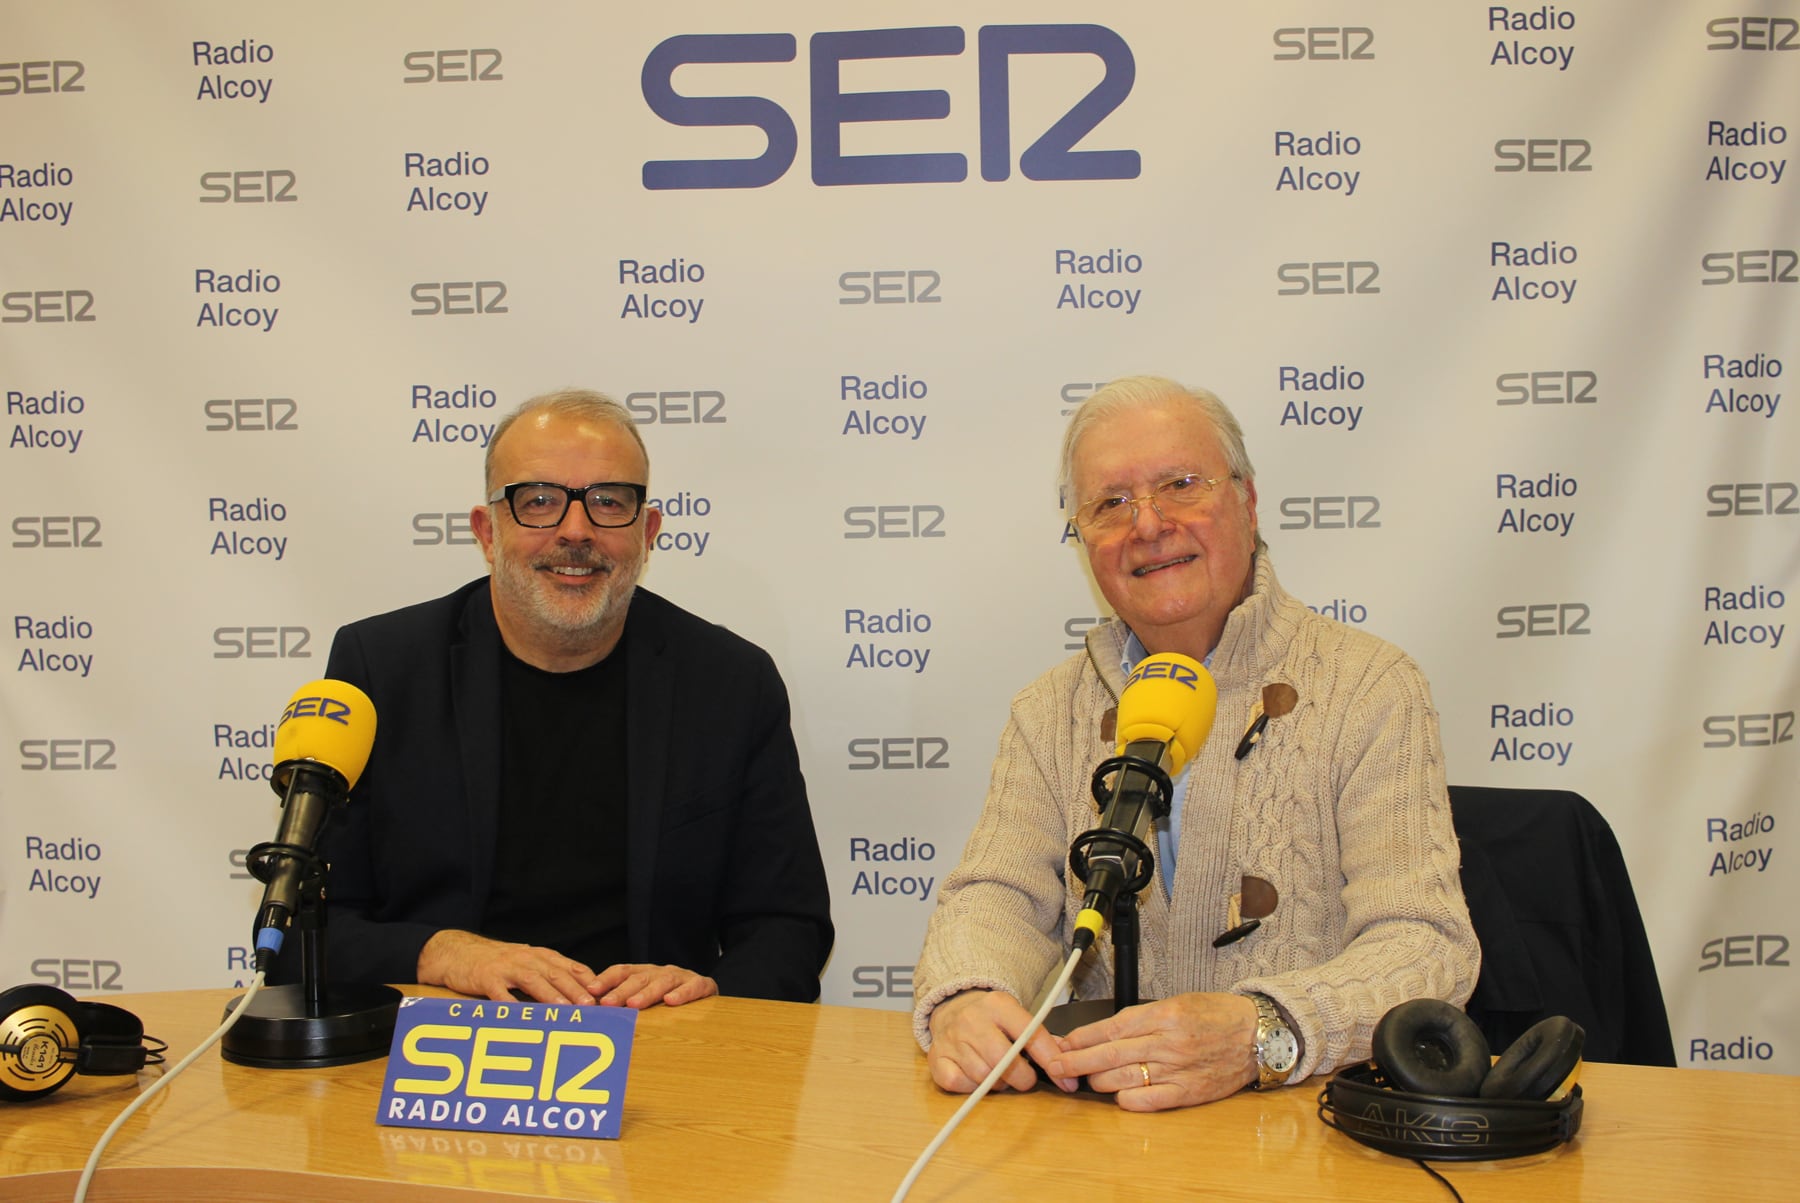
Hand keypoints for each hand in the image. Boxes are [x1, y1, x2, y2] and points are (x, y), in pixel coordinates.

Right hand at [417, 930, 603, 1003]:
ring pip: (532, 980)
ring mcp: (506, 967)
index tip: (604, 996)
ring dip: (550, 995)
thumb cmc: (498, 963)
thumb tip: (581, 993)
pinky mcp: (486, 978)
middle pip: (555, 973)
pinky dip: (510, 1005)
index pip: (570, 967)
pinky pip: (500, 994)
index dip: (588, 981)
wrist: (459, 952)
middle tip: (591, 1005)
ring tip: (565, 1009)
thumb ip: (550, 974)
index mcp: (540, 956)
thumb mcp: (527, 963)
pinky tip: (520, 1017)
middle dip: (575, 989)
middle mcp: (526, 959)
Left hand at [591, 963, 718, 1008]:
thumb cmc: (670, 1002)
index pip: (622, 971)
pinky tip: (671, 1002)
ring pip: (662, 982)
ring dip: (647, 993)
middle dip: (622, 990)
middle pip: (639, 978)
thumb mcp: (646, 1000)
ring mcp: (682, 977)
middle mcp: (661, 972)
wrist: (708, 994)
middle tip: (608, 1003)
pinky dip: (682, 994)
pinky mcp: (703, 985)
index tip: (590, 990)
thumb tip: (593, 1013)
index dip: (606, 979)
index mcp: (645, 973)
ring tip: (634, 1004)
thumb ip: (624, 1004)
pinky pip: (693, 987)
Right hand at [925, 989, 1074, 1094]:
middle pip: (1003, 1060)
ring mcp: (952, 1039)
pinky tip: (977, 1078)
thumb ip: (1040, 1037)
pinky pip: (959, 1083)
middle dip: (1022, 1077)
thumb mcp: (1016, 1016)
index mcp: (998, 1005)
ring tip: (1000, 1074)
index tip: (1066, 1081)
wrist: (952, 1007)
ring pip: (983, 1075)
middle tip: (1025, 1079)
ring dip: (998, 1083)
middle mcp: (973, 1019)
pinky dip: (972, 1088)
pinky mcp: (937, 1058)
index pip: (1029, 1034)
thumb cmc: (991, 1018)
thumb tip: (1066, 1059)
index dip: (1050, 1060)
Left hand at [1045, 992, 1258, 1110]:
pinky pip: (1146, 1100)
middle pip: (1108, 1055)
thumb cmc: (1216, 1015)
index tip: (1060, 1043)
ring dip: (1099, 1081)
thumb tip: (1105, 1032)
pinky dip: (1126, 1099)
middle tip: (1055, 1066)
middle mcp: (1166, 1042)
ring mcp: (1176, 1069)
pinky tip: (1118, 1095)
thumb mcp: (1177, 1002)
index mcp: (1162, 1014)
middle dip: (1076, 1062)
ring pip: (1122, 1079)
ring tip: (1088, 1079)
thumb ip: (1142, 1017)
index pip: (1110, 1027)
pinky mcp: (1187, 1092)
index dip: (1081, 1038)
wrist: (1256, 1035)